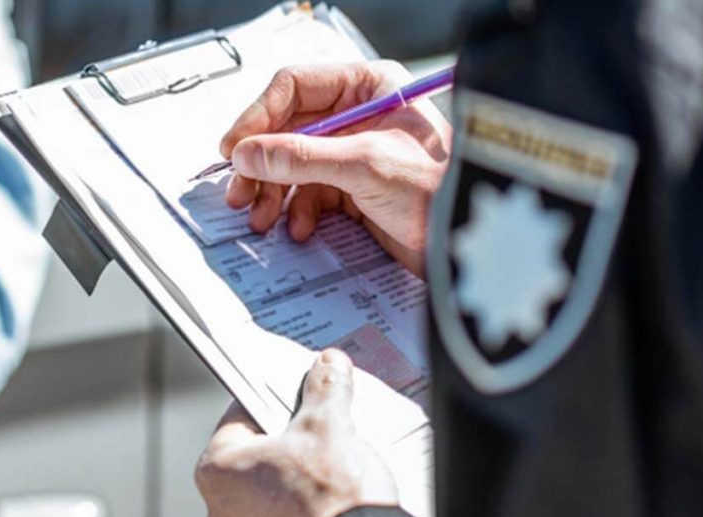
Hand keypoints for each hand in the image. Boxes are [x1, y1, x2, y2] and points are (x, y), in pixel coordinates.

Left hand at [195, 350, 397, 516]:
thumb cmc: (330, 498)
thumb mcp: (330, 428)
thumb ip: (325, 390)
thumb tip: (329, 366)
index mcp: (217, 468)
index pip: (241, 414)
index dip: (273, 396)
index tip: (295, 389)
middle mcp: (219, 507)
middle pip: (255, 452)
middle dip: (287, 437)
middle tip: (319, 425)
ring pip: (269, 488)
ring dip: (294, 474)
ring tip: (329, 462)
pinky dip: (301, 505)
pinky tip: (329, 496)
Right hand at [221, 61, 451, 274]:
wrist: (466, 244)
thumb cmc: (439, 189)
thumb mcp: (364, 165)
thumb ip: (301, 158)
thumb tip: (249, 155)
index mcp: (368, 87)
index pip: (294, 88)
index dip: (259, 118)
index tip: (235, 150)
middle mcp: (358, 115)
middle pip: (287, 130)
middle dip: (263, 165)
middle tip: (240, 191)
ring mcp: (354, 152)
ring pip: (294, 165)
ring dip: (274, 193)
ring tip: (262, 217)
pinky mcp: (354, 188)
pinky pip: (309, 193)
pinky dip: (298, 211)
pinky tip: (299, 228)